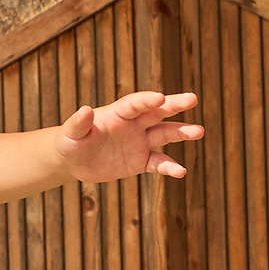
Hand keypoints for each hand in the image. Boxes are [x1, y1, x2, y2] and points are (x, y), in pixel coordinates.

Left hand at [56, 90, 202, 182]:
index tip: (160, 98)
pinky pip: (158, 162)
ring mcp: (139, 142)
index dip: (147, 100)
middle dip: (175, 105)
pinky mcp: (141, 161)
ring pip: (164, 135)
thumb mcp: (71, 133)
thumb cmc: (70, 142)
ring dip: (181, 133)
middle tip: (192, 99)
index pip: (135, 104)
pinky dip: (169, 167)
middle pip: (157, 112)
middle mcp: (133, 124)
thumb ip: (79, 123)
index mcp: (118, 113)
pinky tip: (180, 171)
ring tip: (198, 131)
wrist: (74, 161)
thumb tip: (85, 110)